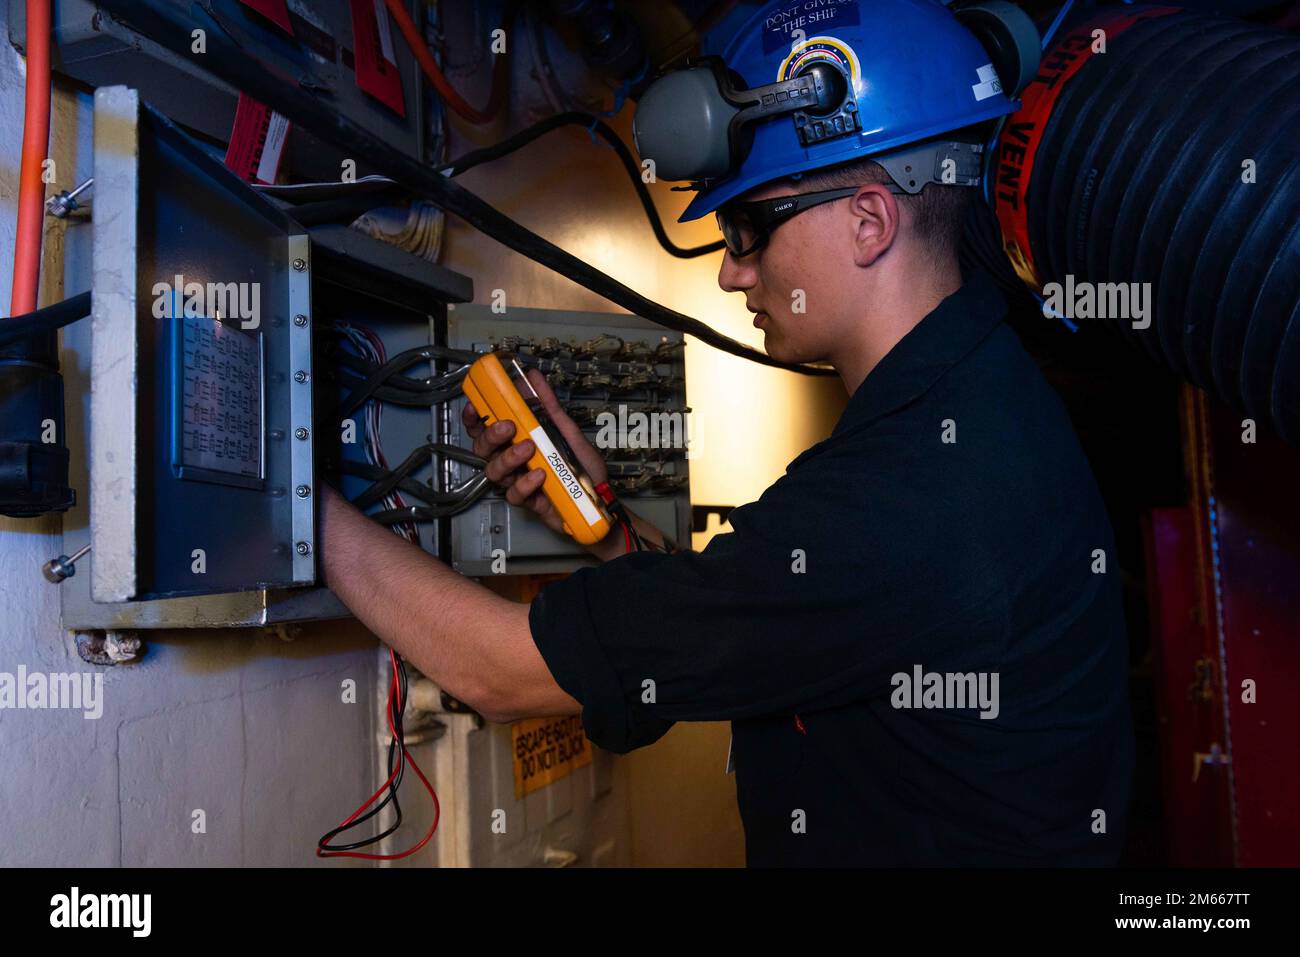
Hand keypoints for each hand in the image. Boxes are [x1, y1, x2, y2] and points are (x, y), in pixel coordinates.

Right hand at [462, 368, 607, 537]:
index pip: (485, 429)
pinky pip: (514, 494)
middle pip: (483, 449)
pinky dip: (526, 483)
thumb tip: (534, 377)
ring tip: (529, 449)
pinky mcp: (526, 501)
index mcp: (515, 441)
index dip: (474, 418)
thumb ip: (548, 405)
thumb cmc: (581, 466)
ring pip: (495, 471)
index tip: (475, 407)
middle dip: (491, 436)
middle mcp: (512, 460)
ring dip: (509, 457)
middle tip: (508, 427)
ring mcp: (517, 481)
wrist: (599, 500)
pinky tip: (540, 475)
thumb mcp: (567, 430)